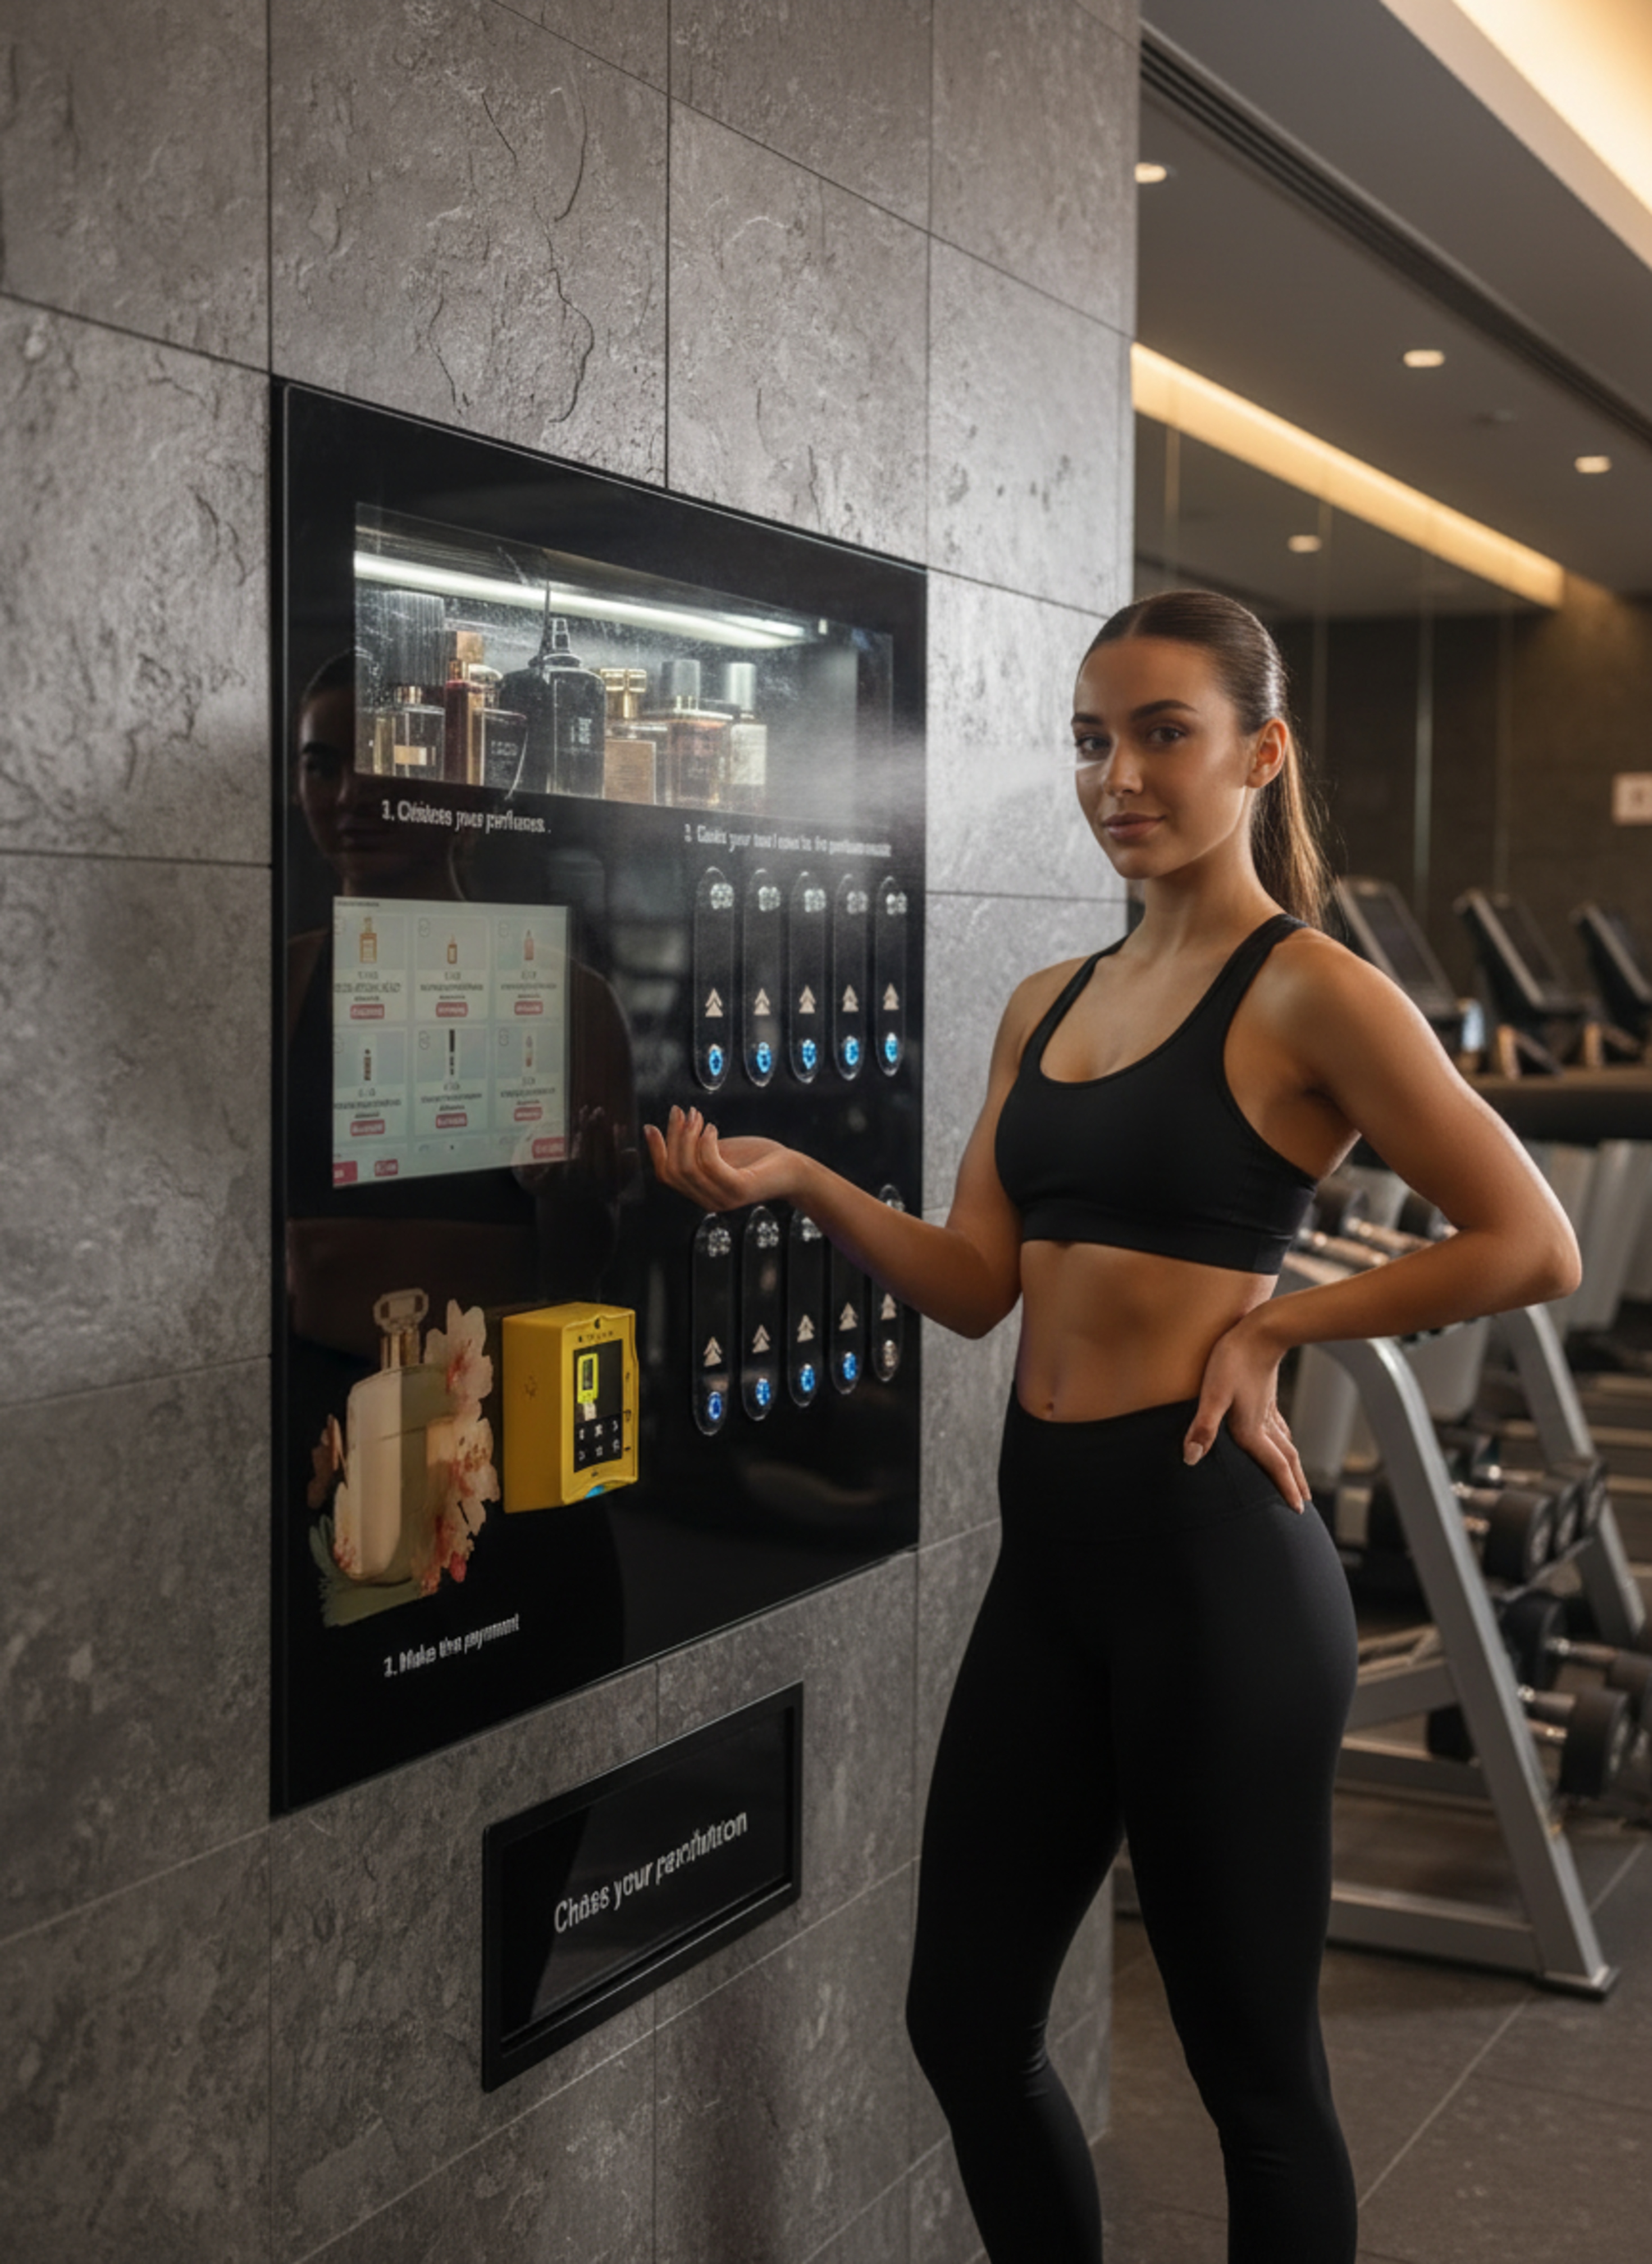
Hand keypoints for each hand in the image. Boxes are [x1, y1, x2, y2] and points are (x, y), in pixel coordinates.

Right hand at [644, 1105, 800, 1212]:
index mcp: (700, 1193)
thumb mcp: (721, 1151)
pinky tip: (712, 1128)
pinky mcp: (739, 1189)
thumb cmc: (759, 1159)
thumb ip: (697, 1148)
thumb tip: (672, 1127)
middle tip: (681, 1111)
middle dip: (672, 1137)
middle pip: (673, 1171)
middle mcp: (708, 1201)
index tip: (651, 1126)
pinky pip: (710, 1165)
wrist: (794, 1170)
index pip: (666, 1176)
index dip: (655, 1151)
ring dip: (688, 1136)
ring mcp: (723, 1198)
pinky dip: (706, 1143)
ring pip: (688, 1168)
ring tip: (697, 1115)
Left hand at [1183, 1311, 1310, 1512]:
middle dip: (1295, 1483)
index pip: (1274, 1466)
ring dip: (1293, 1464)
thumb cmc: (1232, 1360)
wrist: (1258, 1331)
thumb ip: (1203, 1427)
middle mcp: (1264, 1424)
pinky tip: (1282, 1436)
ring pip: (1286, 1443)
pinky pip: (1280, 1426)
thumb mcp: (1212, 1394)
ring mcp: (1269, 1409)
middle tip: (1305, 1505)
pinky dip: (1285, 1440)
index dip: (1286, 1488)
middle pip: (1286, 1460)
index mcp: (1252, 1429)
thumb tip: (1191, 1458)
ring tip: (1298, 1477)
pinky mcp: (1267, 1396)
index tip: (1298, 1510)